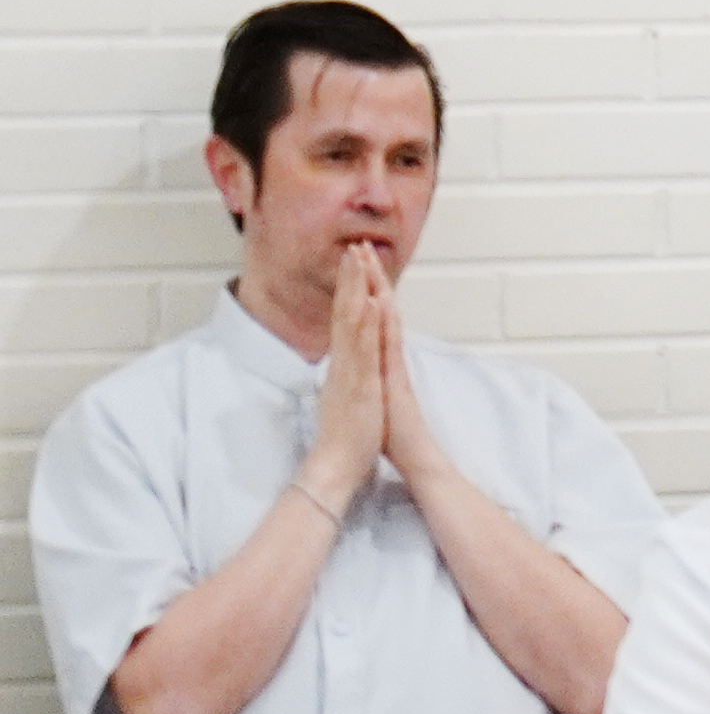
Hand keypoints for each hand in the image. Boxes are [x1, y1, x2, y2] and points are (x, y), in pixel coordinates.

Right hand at [301, 246, 395, 504]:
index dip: (352, 292)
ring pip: (352, 322)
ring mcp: (349, 370)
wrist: (334, 466)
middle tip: (354, 247)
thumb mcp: (347, 399)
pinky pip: (361, 348)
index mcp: (345, 366)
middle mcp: (344, 362)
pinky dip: (365, 323)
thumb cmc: (344, 437)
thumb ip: (345, 379)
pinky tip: (370, 302)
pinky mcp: (357, 383)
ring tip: (357, 260)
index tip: (354, 266)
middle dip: (351, 279)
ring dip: (355, 290)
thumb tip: (343, 367)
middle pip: (347, 312)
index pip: (348, 321)